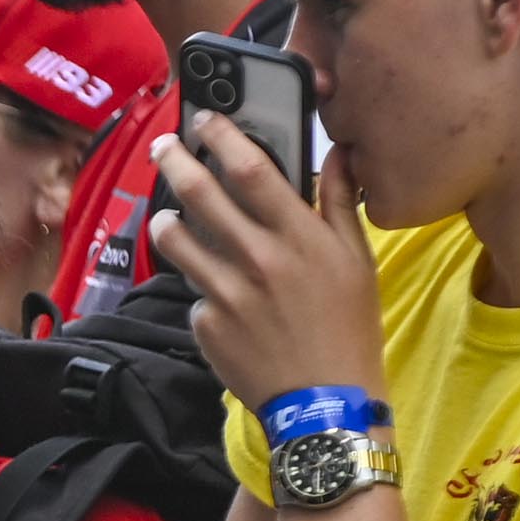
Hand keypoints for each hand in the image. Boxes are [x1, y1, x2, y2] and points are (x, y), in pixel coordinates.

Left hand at [151, 120, 382, 414]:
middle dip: (173, 160)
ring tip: (171, 217)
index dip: (221, 135)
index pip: (249, 168)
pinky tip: (223, 299)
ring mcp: (225, 293)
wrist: (324, 401)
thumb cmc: (348, 326)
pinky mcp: (204, 324)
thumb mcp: (357, 260)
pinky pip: (192, 291)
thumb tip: (340, 150)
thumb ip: (340, 202)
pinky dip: (202, 286)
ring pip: (175, 239)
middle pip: (199, 193)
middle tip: (162, 146)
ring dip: (167, 221)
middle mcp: (257, 259)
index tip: (204, 119)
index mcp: (299, 237)